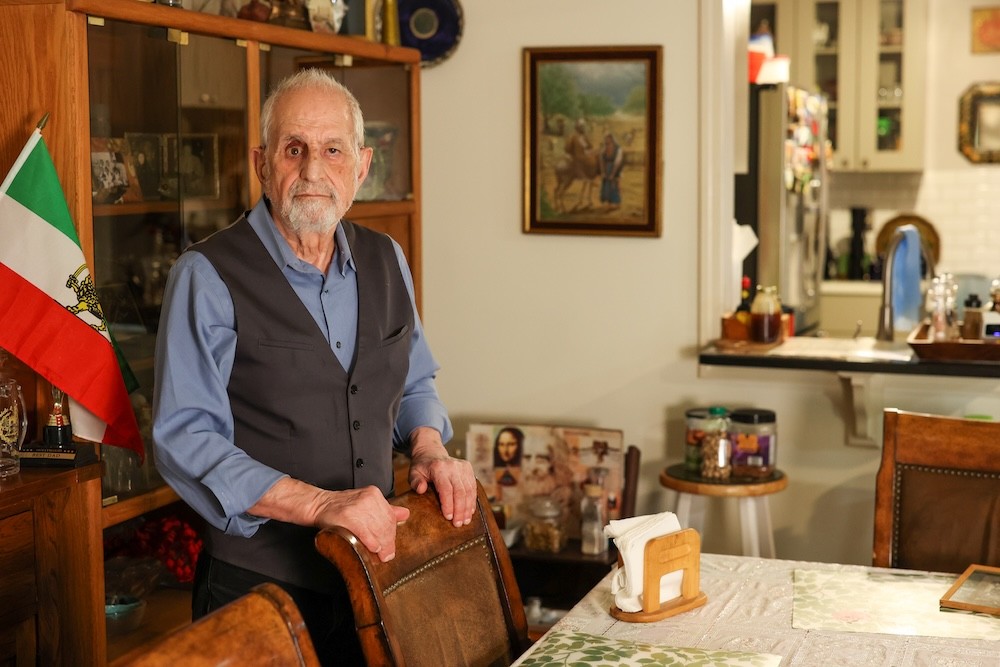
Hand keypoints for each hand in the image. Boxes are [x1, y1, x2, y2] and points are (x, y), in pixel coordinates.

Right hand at [250, 479, 407, 562]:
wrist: (319, 504)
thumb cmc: (342, 507)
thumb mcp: (366, 504)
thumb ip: (386, 509)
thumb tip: (405, 514)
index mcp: (374, 494)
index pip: (391, 517)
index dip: (392, 534)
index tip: (390, 546)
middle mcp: (368, 498)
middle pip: (386, 524)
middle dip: (388, 542)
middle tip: (387, 555)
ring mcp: (358, 506)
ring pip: (377, 529)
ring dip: (381, 545)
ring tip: (380, 555)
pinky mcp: (347, 516)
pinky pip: (365, 532)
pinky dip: (370, 542)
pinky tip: (373, 548)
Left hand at [408, 427, 476, 526]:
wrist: (431, 452)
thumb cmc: (422, 466)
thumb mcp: (413, 473)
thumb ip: (416, 482)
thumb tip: (421, 490)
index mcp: (438, 467)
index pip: (446, 489)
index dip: (448, 504)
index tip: (448, 518)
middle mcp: (453, 466)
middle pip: (460, 491)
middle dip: (460, 510)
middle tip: (458, 524)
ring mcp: (462, 466)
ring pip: (469, 490)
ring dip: (468, 507)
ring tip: (465, 521)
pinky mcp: (468, 468)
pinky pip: (473, 486)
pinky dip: (472, 500)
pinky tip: (470, 511)